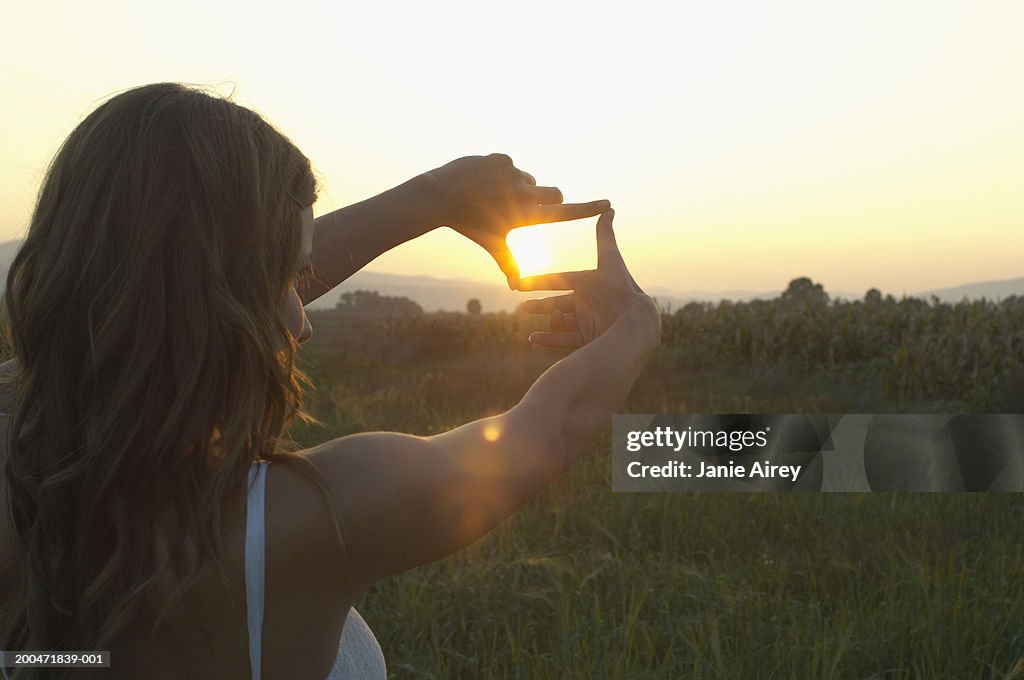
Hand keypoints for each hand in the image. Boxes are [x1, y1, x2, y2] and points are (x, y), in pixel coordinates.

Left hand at [422, 154, 609, 287]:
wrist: (440, 197)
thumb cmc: (469, 225)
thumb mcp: (491, 244)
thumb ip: (508, 263)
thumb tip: (516, 287)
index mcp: (524, 216)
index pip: (564, 213)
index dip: (588, 209)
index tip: (608, 204)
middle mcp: (523, 194)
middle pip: (554, 193)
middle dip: (547, 198)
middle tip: (525, 205)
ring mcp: (512, 174)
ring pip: (529, 179)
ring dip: (520, 186)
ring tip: (494, 194)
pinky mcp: (501, 159)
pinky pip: (511, 165)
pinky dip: (501, 172)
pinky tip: (483, 180)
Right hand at [520, 209, 661, 349]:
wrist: (634, 323)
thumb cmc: (621, 289)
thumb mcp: (609, 259)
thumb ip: (605, 236)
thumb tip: (609, 207)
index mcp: (589, 285)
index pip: (560, 281)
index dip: (539, 282)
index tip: (519, 284)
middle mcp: (588, 304)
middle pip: (558, 303)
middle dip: (540, 304)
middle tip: (522, 306)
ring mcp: (588, 323)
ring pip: (560, 321)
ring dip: (545, 319)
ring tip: (529, 321)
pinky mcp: (589, 339)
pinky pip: (564, 340)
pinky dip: (548, 339)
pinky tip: (533, 339)